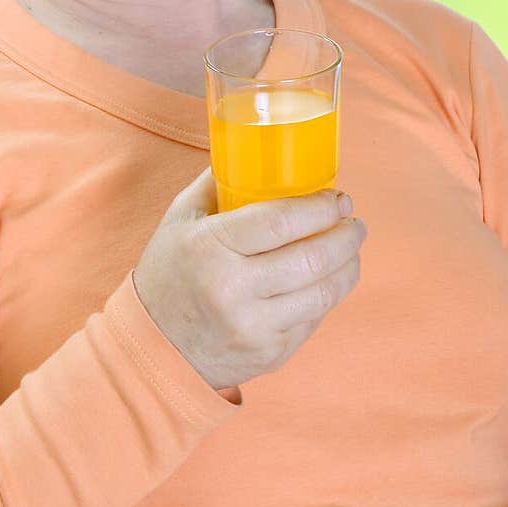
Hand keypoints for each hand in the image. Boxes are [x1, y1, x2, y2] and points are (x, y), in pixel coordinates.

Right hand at [132, 167, 365, 389]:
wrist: (152, 349)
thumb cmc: (167, 274)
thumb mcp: (179, 219)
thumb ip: (215, 183)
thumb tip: (252, 151)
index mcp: (209, 248)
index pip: (281, 221)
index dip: (320, 208)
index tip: (339, 198)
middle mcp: (234, 290)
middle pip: (312, 257)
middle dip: (345, 235)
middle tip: (354, 221)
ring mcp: (255, 327)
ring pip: (323, 293)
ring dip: (348, 266)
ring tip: (351, 248)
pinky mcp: (270, 355)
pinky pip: (314, 320)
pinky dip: (328, 295)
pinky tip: (329, 279)